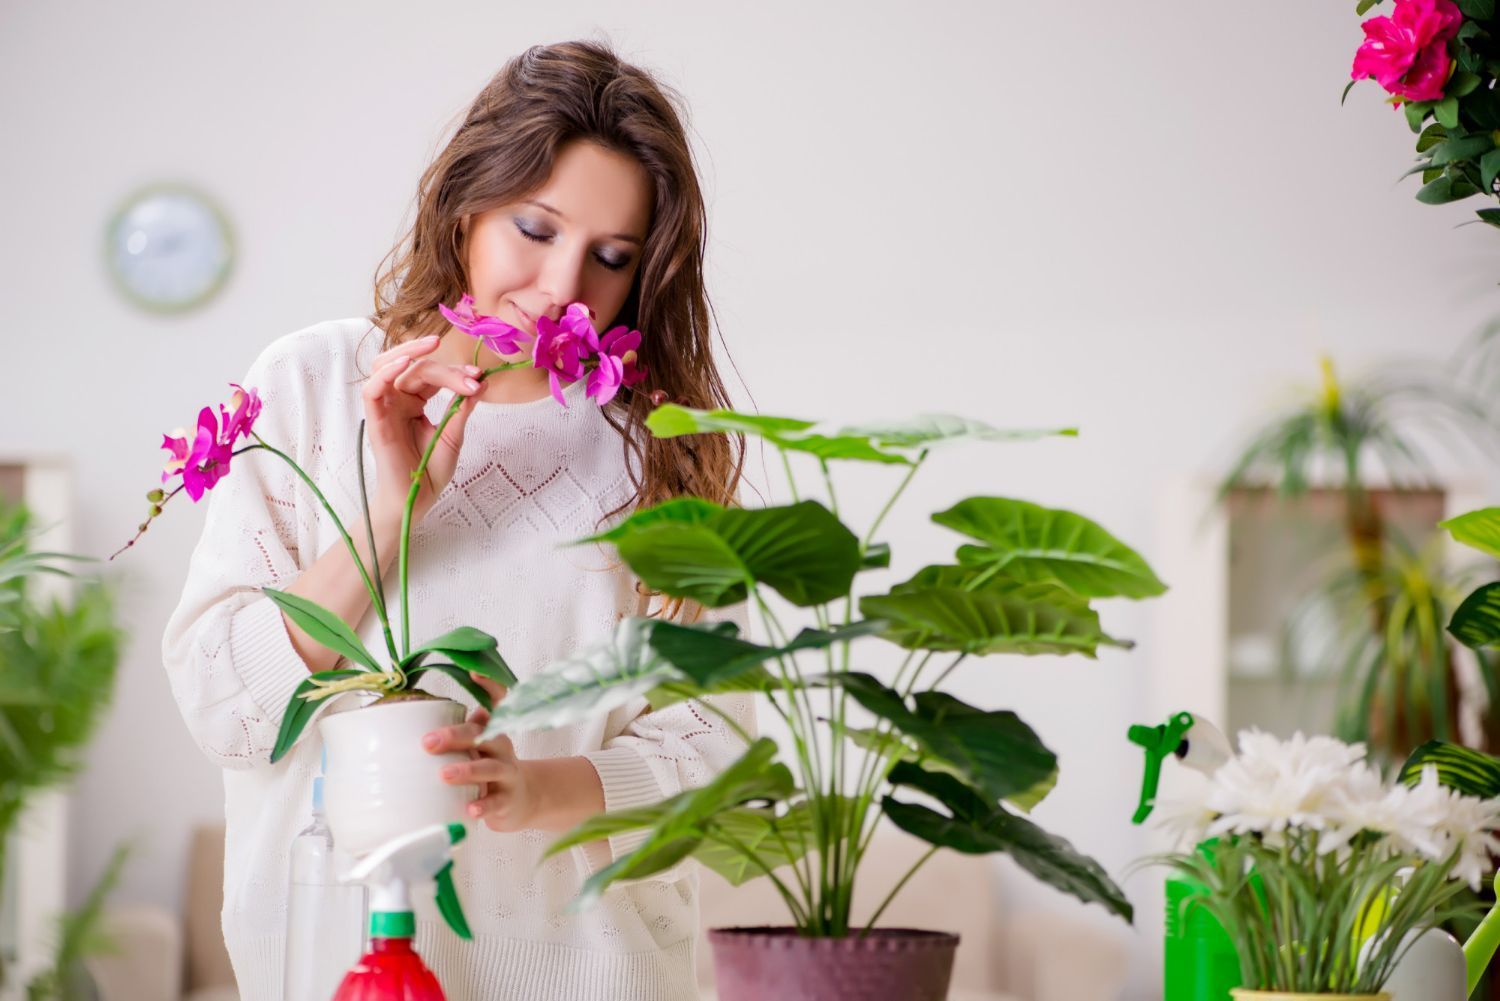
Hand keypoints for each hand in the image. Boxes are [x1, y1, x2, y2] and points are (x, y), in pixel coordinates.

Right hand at [362, 334, 483, 524]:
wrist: (418, 499)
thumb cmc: (430, 469)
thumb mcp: (453, 434)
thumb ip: (462, 407)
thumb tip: (482, 381)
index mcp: (414, 401)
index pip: (431, 374)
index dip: (454, 371)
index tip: (479, 378)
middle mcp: (397, 400)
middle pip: (413, 367)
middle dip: (443, 366)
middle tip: (469, 374)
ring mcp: (385, 409)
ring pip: (386, 366)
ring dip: (407, 352)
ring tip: (431, 346)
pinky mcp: (375, 421)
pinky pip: (372, 390)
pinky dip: (385, 373)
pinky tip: (405, 364)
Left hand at [422, 674, 537, 832]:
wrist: (523, 799)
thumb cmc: (489, 767)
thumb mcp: (477, 746)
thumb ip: (457, 730)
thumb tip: (418, 711)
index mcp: (493, 730)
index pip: (497, 702)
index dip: (489, 686)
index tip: (474, 672)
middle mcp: (501, 748)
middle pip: (484, 735)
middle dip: (456, 736)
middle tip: (428, 742)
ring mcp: (507, 774)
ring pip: (490, 768)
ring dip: (467, 770)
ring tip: (444, 775)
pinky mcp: (508, 800)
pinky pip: (496, 803)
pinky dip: (483, 806)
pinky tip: (470, 809)